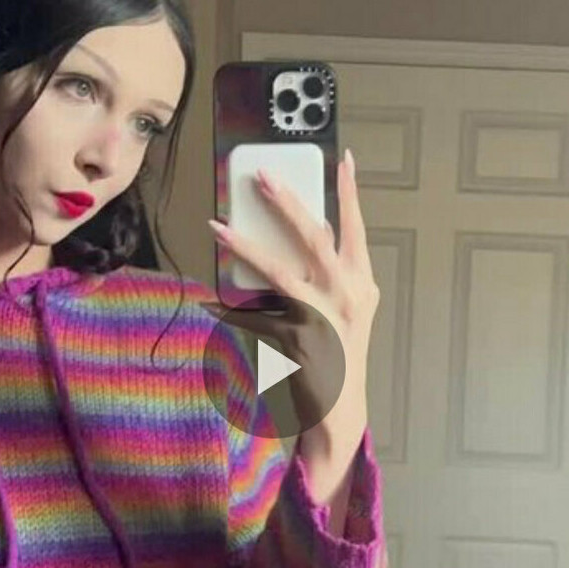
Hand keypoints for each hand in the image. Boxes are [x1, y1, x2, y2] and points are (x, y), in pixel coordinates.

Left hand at [206, 149, 379, 437]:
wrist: (341, 409)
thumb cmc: (340, 354)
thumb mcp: (348, 308)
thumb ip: (332, 271)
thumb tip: (306, 230)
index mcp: (361, 283)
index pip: (356, 228)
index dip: (350, 192)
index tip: (341, 158)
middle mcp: (348, 296)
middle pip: (316, 238)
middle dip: (288, 202)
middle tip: (264, 176)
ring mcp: (324, 318)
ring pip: (280, 271)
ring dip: (246, 246)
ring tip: (220, 226)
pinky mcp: (298, 341)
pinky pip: (255, 317)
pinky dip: (228, 310)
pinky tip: (207, 302)